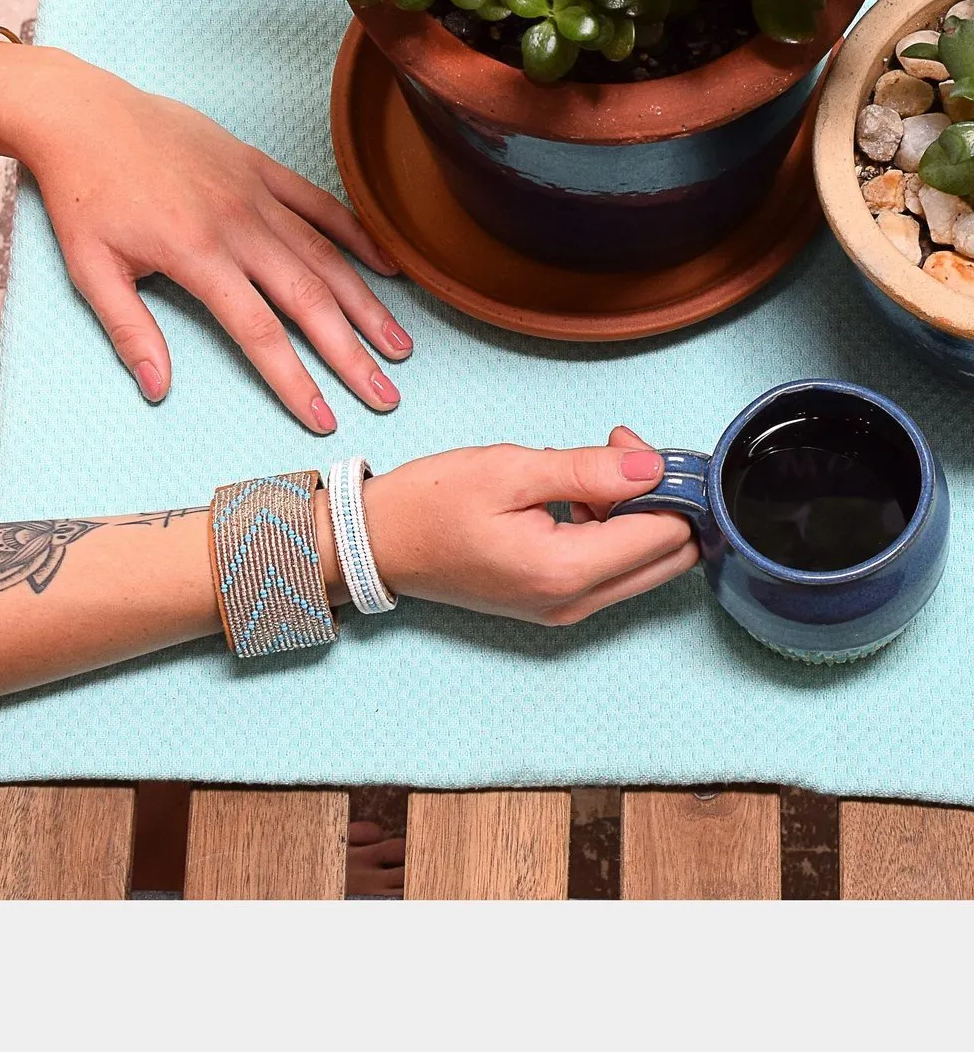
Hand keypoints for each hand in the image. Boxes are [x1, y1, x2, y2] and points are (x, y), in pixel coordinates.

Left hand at [16, 54, 411, 430]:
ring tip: (398, 345)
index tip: (324, 417)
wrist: (83, 114)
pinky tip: (386, 265)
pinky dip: (355, 233)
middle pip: (309, 299)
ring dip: (366, 303)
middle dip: (351, 352)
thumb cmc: (83, 193)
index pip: (260, 331)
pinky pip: (317, 202)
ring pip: (325, 254)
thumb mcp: (90, 269)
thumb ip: (130, 331)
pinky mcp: (257, 165)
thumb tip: (158, 389)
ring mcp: (253, 191)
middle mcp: (237, 224)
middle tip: (385, 394)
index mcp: (196, 255)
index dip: (295, 379)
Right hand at [365, 427, 695, 625]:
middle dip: (662, 499)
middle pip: (672, 557)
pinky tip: (578, 496)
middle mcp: (576, 602)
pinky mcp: (557, 604)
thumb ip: (589, 470)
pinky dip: (615, 530)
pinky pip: (615, 570)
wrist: (378, 544)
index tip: (632, 441)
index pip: (666, 532)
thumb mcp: (510, 470)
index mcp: (566, 570)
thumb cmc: (431, 504)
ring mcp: (568, 610)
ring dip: (638, 512)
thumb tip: (654, 465)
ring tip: (589, 467)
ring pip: (648, 564)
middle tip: (619, 451)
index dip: (668, 482)